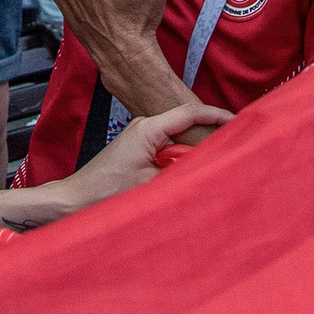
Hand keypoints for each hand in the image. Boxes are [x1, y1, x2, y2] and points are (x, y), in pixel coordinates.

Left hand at [54, 99, 234, 210]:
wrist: (74, 200)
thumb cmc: (103, 192)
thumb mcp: (149, 184)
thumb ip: (180, 173)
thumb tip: (206, 171)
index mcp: (148, 128)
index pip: (190, 112)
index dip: (217, 116)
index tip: (239, 121)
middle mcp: (145, 127)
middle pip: (187, 124)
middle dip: (210, 134)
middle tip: (235, 144)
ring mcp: (140, 138)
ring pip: (177, 139)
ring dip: (194, 151)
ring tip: (217, 161)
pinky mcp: (138, 151)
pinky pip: (167, 149)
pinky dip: (181, 159)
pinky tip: (191, 173)